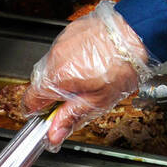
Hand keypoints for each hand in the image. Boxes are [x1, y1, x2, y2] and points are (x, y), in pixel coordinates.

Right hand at [22, 2, 153, 147]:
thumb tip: (54, 135)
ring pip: (52, 66)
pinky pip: (63, 51)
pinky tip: (90, 63)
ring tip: (87, 79)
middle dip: (53, 94)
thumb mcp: (99, 100)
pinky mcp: (71, 32)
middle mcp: (54, 57)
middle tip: (75, 99)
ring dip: (63, 76)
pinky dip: (71, 59)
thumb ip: (72, 117)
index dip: (37, 112)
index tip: (48, 117)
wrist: (136, 32)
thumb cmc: (122, 65)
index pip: (30, 100)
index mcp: (57, 77)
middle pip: (40, 83)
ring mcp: (61, 42)